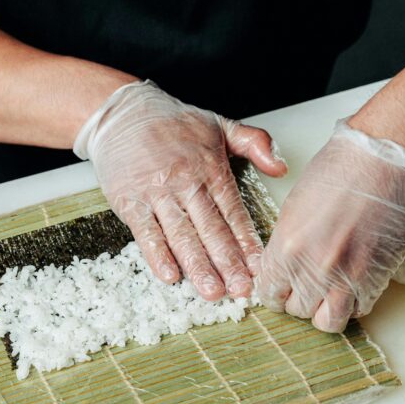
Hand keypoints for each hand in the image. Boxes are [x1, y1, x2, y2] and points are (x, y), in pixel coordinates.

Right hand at [73, 80, 286, 299]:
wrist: (122, 112)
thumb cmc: (171, 122)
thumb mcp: (219, 125)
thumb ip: (255, 143)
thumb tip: (282, 166)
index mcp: (211, 168)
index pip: (234, 212)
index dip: (248, 242)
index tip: (261, 267)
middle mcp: (186, 182)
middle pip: (211, 229)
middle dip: (228, 263)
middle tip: (242, 290)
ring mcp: (157, 193)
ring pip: (182, 235)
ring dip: (198, 266)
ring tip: (212, 291)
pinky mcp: (130, 201)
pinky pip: (146, 232)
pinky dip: (157, 255)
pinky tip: (170, 275)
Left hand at [255, 119, 404, 331]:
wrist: (383, 160)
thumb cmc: (340, 170)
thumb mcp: (293, 207)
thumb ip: (285, 244)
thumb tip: (281, 268)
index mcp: (287, 247)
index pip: (269, 294)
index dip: (274, 292)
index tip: (280, 288)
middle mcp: (315, 268)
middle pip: (296, 310)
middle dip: (298, 299)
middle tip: (306, 286)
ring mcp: (347, 277)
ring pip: (327, 321)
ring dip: (325, 310)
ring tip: (328, 293)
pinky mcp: (376, 278)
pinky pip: (359, 310)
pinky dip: (354, 302)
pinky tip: (353, 285)